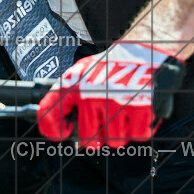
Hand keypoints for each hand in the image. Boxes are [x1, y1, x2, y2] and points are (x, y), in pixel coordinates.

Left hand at [37, 42, 183, 148]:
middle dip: (98, 136)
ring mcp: (115, 103)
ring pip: (115, 142)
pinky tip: (138, 111)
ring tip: (124, 111)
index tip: (64, 132)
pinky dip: (140, 128)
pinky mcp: (140, 108)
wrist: (144, 51)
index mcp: (74, 86)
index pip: (49, 113)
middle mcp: (91, 95)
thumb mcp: (82, 72)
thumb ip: (67, 97)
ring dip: (121, 132)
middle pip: (88, 141)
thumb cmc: (112, 65)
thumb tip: (64, 127)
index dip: (53, 130)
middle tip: (106, 122)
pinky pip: (138, 136)